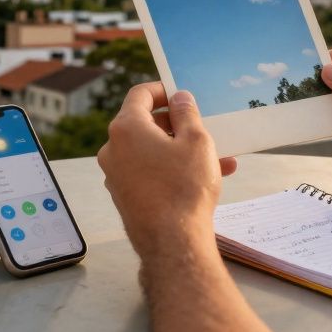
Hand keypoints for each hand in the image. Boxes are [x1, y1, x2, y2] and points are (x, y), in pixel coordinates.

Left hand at [97, 84, 235, 256]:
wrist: (172, 242)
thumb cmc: (184, 189)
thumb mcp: (196, 141)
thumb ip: (186, 113)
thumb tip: (179, 98)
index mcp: (126, 128)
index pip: (140, 94)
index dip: (161, 89)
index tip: (179, 93)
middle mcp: (114, 149)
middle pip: (145, 123)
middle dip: (176, 124)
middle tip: (202, 127)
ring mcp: (116, 174)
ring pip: (151, 151)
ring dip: (180, 150)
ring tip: (217, 158)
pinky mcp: (125, 195)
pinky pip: (149, 172)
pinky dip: (171, 169)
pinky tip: (204, 178)